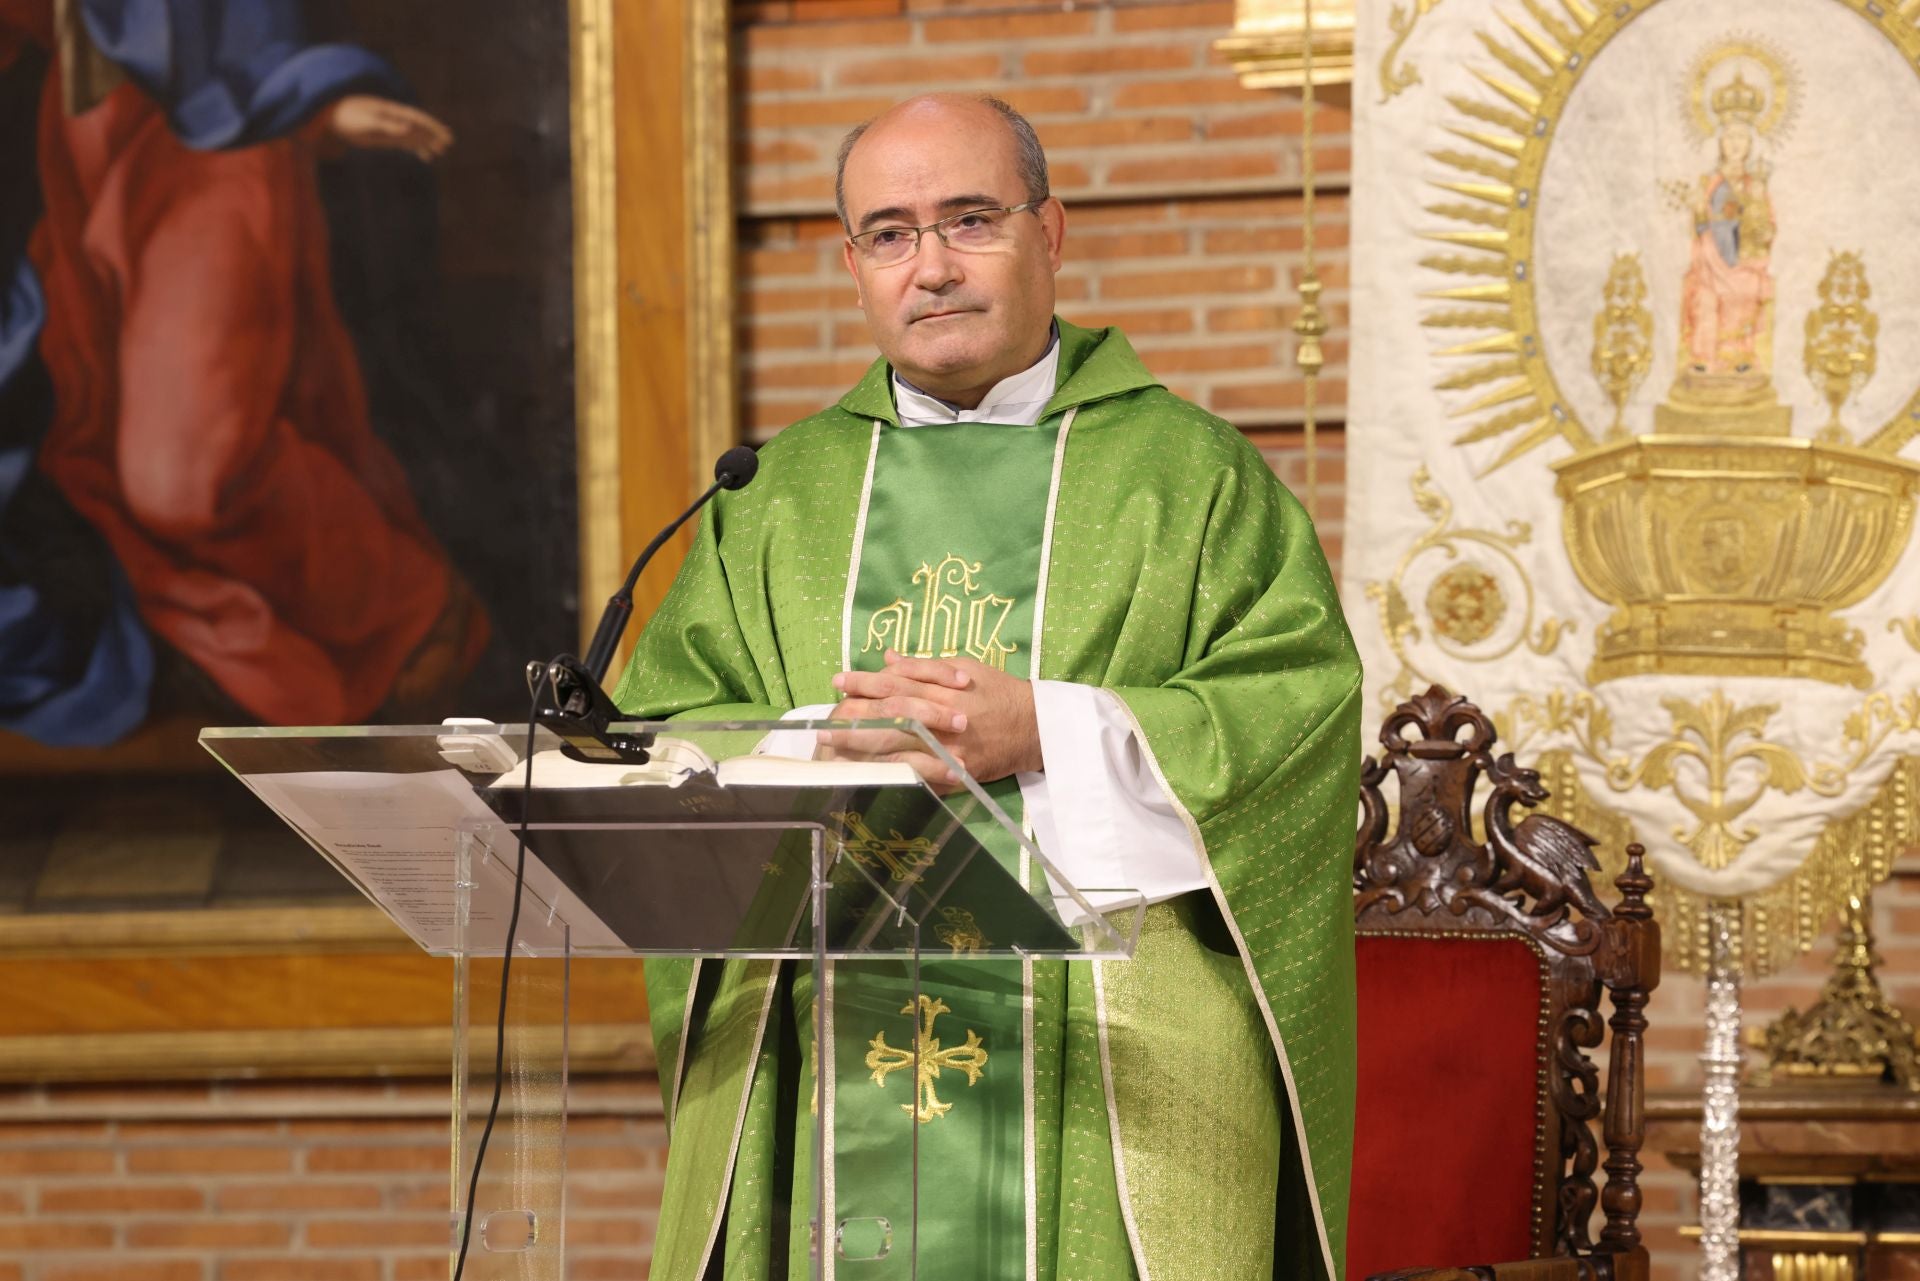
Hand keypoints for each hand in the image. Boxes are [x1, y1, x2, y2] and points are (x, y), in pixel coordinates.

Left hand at [324, 96, 453, 161]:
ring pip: (412, 135)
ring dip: (426, 142)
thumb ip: (388, 126)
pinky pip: (404, 142)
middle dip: (433, 134)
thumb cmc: (346, 117)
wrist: (328, 117)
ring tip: (440, 151)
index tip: (445, 134)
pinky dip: (416, 148)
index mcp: (390, 111)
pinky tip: (425, 156)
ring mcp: (388, 127)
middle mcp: (392, 118)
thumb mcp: (366, 122)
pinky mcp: (382, 136)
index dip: (431, 126)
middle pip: (417, 126)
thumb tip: (409, 129)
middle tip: (448, 143)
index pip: (416, 117)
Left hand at [819, 651, 1040, 789]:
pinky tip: (868, 773)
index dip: (864, 682)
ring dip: (864, 747)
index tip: (838, 681)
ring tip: (834, 745)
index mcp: (945, 689)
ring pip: (900, 747)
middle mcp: (944, 719)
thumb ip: (923, 666)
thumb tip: (887, 658)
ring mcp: (950, 749)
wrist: (1035, 728)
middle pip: (892, 716)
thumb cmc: (997, 691)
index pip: (896, 684)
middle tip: (825, 717)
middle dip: (855, 715)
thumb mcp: (964, 667)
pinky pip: (920, 776)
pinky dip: (893, 774)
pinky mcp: (956, 773)